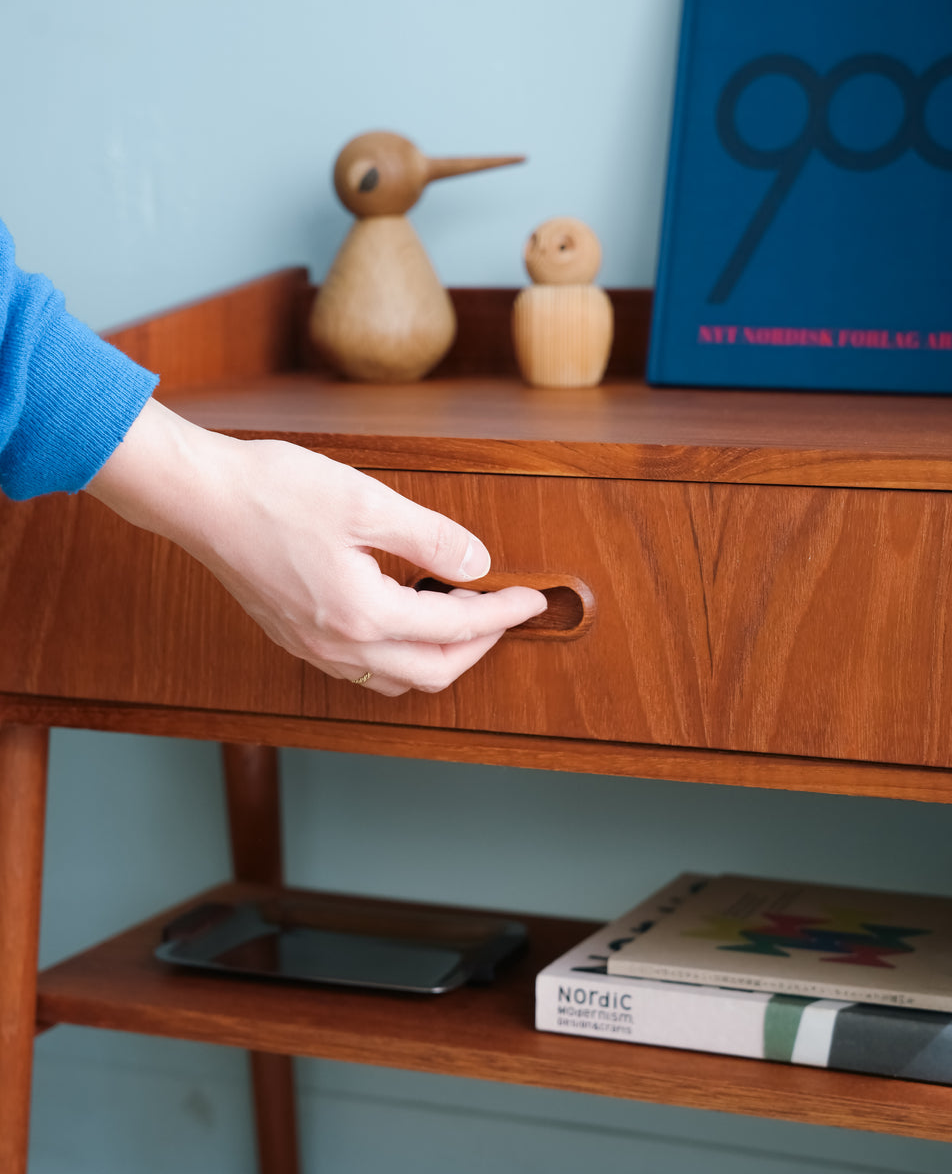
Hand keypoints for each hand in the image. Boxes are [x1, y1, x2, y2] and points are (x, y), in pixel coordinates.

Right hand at [86, 399, 546, 695]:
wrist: (197, 499)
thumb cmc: (271, 492)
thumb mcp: (366, 502)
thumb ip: (431, 537)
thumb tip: (477, 563)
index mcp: (363, 615)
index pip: (457, 629)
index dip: (503, 614)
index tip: (531, 599)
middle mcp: (338, 646)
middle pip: (433, 673)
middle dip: (479, 646)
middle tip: (503, 611)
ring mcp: (313, 648)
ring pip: (395, 680)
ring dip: (438, 656)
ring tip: (458, 615)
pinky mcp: (295, 637)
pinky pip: (362, 670)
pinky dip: (399, 655)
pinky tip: (404, 618)